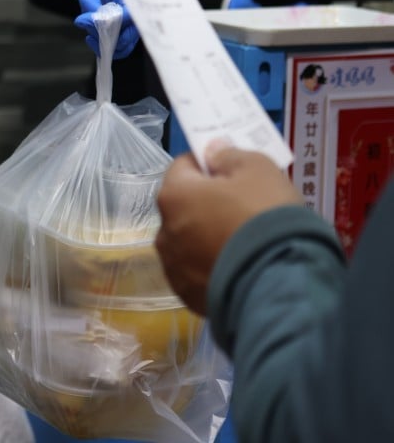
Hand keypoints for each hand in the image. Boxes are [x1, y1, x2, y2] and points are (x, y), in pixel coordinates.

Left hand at [155, 143, 301, 314]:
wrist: (279, 282)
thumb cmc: (266, 216)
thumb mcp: (258, 170)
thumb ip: (229, 155)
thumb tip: (212, 149)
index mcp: (174, 195)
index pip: (183, 166)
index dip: (207, 164)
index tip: (232, 171)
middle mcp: (164, 231)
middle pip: (184, 206)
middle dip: (207, 203)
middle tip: (243, 207)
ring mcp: (173, 267)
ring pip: (189, 241)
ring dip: (207, 237)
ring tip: (242, 241)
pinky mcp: (187, 295)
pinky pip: (197, 271)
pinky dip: (212, 266)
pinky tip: (238, 267)